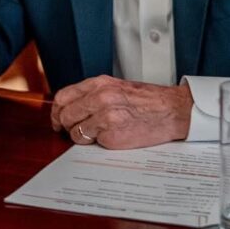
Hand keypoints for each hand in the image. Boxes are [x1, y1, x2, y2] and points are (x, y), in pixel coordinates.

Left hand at [50, 75, 191, 148]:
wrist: (172, 110)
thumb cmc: (147, 100)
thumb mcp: (117, 87)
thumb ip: (93, 94)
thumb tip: (72, 106)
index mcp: (99, 84)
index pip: (63, 97)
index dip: (57, 111)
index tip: (58, 119)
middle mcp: (100, 99)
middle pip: (65, 116)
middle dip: (66, 126)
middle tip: (74, 130)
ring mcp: (105, 118)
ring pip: (76, 133)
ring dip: (83, 136)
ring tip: (98, 133)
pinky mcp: (112, 136)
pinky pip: (94, 144)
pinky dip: (99, 143)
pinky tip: (113, 136)